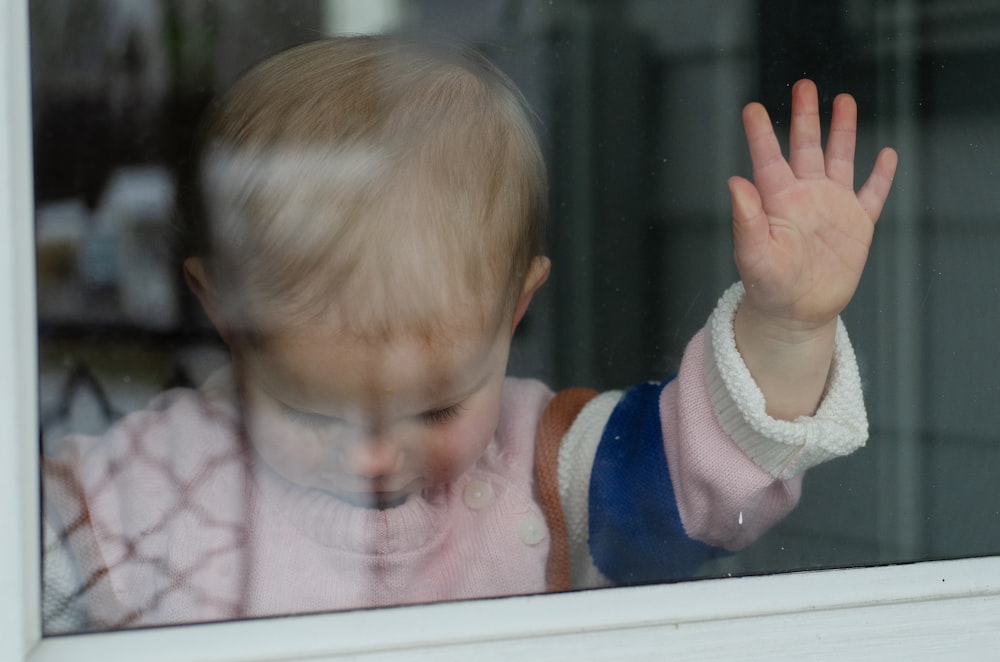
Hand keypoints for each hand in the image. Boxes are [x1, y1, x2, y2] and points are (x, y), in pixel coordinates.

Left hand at [728, 79, 896, 419]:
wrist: (796, 313)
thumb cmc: (768, 286)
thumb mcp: (754, 255)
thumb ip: (746, 219)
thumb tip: (735, 182)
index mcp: (777, 201)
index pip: (768, 160)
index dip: (760, 134)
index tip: (752, 108)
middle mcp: (804, 196)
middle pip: (805, 148)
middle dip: (805, 117)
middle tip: (805, 85)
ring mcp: (832, 207)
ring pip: (839, 160)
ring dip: (842, 131)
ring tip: (843, 101)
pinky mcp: (857, 225)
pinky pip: (872, 194)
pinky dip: (881, 175)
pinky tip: (887, 154)